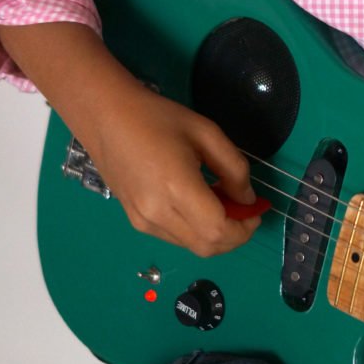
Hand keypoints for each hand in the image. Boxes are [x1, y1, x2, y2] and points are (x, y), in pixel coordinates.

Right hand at [86, 83, 261, 255]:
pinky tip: (198, 203)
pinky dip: (195, 229)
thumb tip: (247, 199)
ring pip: (192, 246)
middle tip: (246, 210)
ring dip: (215, 233)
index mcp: (176, 188)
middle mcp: (157, 213)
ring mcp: (142, 221)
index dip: (245, 228)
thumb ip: (234, 168)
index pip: (219, 231)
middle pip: (207, 247)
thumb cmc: (158, 117)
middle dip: (235, 236)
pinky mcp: (135, 221)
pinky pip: (175, 237)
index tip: (257, 210)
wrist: (106, 116)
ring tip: (222, 201)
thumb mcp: (207, 133)